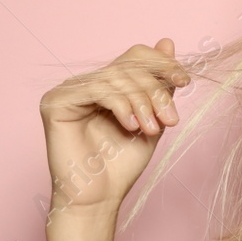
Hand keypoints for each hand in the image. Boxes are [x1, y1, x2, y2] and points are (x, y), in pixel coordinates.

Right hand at [38, 38, 190, 219]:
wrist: (99, 198)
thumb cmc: (121, 164)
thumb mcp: (153, 118)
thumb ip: (159, 85)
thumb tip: (168, 42)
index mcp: (106, 85)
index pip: (135, 57)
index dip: (162, 64)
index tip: (186, 82)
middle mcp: (85, 83)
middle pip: (128, 67)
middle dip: (155, 92)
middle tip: (170, 120)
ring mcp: (68, 91)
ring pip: (115, 78)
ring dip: (142, 103)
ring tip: (152, 129)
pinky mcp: (56, 103)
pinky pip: (96, 89)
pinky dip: (120, 106)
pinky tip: (130, 126)